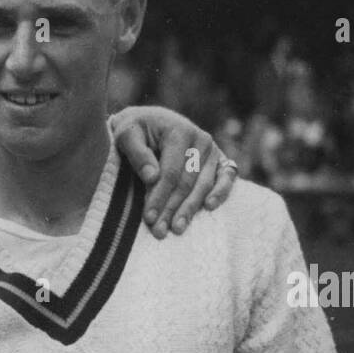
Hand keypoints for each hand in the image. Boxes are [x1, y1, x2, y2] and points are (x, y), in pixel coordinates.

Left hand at [111, 105, 237, 238]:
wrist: (150, 122)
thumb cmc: (135, 131)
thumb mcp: (126, 136)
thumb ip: (137, 154)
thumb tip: (151, 177)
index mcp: (179, 131)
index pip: (170, 172)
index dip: (159, 196)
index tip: (148, 218)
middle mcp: (201, 139)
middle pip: (187, 182)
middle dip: (172, 208)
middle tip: (159, 231)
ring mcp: (212, 150)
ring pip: (203, 184)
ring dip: (191, 208)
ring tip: (178, 229)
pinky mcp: (219, 159)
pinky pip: (227, 177)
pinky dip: (221, 192)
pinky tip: (209, 207)